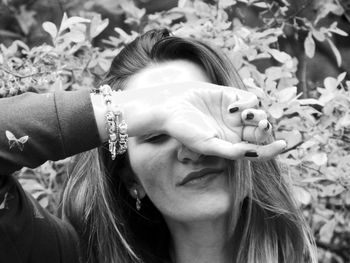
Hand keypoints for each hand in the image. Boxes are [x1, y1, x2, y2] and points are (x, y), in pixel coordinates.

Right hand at [154, 82, 285, 159]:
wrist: (172, 107)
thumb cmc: (186, 130)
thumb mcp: (208, 145)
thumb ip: (231, 151)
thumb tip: (255, 153)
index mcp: (232, 146)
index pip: (258, 150)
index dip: (272, 149)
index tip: (282, 145)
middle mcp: (236, 131)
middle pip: (261, 132)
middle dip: (265, 129)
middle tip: (262, 125)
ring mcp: (235, 114)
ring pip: (260, 115)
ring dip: (257, 115)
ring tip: (244, 115)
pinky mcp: (232, 97)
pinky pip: (251, 99)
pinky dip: (247, 103)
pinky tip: (231, 106)